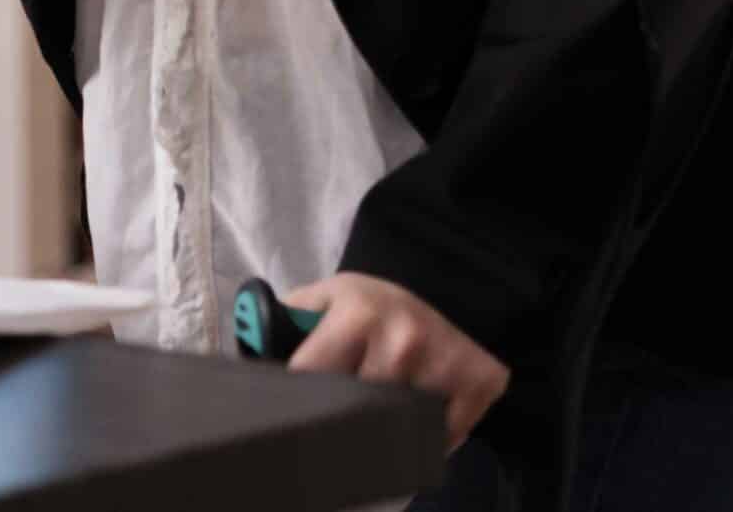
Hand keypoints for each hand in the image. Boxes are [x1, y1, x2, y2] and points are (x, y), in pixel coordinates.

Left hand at [286, 273, 510, 450]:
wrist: (451, 292)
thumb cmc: (373, 304)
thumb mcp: (327, 297)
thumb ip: (290, 321)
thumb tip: (253, 351)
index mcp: (358, 314)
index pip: (313, 376)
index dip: (300, 396)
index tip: (294, 409)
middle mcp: (403, 339)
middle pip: (357, 408)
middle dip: (341, 418)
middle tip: (334, 423)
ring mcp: (444, 363)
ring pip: (400, 426)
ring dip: (385, 431)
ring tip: (373, 419)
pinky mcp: (479, 383)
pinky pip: (441, 436)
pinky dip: (426, 441)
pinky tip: (413, 424)